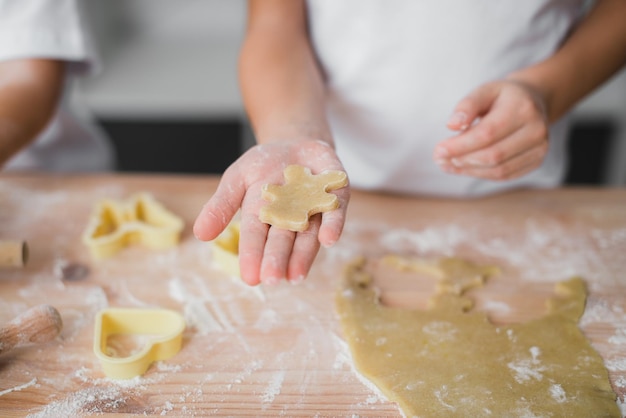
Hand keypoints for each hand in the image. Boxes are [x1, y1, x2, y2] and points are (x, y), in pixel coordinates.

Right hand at [193, 139, 349, 285]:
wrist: (295, 141)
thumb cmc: (263, 165)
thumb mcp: (236, 179)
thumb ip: (221, 205)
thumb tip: (200, 234)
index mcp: (263, 217)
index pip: (256, 237)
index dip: (253, 256)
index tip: (250, 278)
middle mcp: (290, 219)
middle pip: (283, 240)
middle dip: (278, 259)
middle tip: (273, 279)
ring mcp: (314, 208)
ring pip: (309, 234)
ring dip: (304, 254)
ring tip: (297, 274)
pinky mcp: (336, 195)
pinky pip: (336, 211)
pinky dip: (333, 225)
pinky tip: (328, 240)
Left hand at [433, 79, 548, 180]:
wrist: (533, 101)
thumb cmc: (502, 97)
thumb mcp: (484, 91)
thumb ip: (467, 105)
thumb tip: (451, 125)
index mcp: (522, 109)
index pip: (487, 134)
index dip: (460, 146)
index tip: (438, 149)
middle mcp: (536, 130)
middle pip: (493, 155)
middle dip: (462, 160)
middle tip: (439, 159)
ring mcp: (540, 149)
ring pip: (498, 170)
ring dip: (469, 170)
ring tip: (448, 164)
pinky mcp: (536, 161)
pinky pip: (504, 175)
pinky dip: (480, 174)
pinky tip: (463, 168)